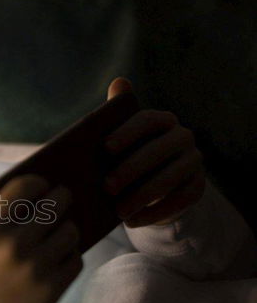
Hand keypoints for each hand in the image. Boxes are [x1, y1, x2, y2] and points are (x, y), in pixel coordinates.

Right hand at [0, 167, 82, 302]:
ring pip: (70, 231)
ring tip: (61, 230)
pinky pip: (76, 259)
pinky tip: (60, 256)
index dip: (38, 182)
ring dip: (69, 227)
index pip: (25, 187)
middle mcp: (13, 245)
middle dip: (62, 197)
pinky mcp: (52, 288)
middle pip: (55, 205)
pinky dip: (72, 255)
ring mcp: (35, 268)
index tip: (41, 186)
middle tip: (62, 199)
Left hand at [103, 77, 205, 227]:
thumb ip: (115, 114)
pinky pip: (178, 201)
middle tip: (106, 186)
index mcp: (162, 120)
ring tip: (117, 210)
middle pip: (157, 151)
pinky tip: (132, 221)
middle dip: (130, 169)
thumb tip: (118, 81)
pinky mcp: (197, 188)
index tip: (105, 147)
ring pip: (169, 179)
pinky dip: (154, 212)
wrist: (152, 186)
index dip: (127, 132)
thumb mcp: (118, 138)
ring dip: (141, 196)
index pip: (148, 120)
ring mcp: (194, 162)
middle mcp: (183, 137)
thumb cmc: (127, 156)